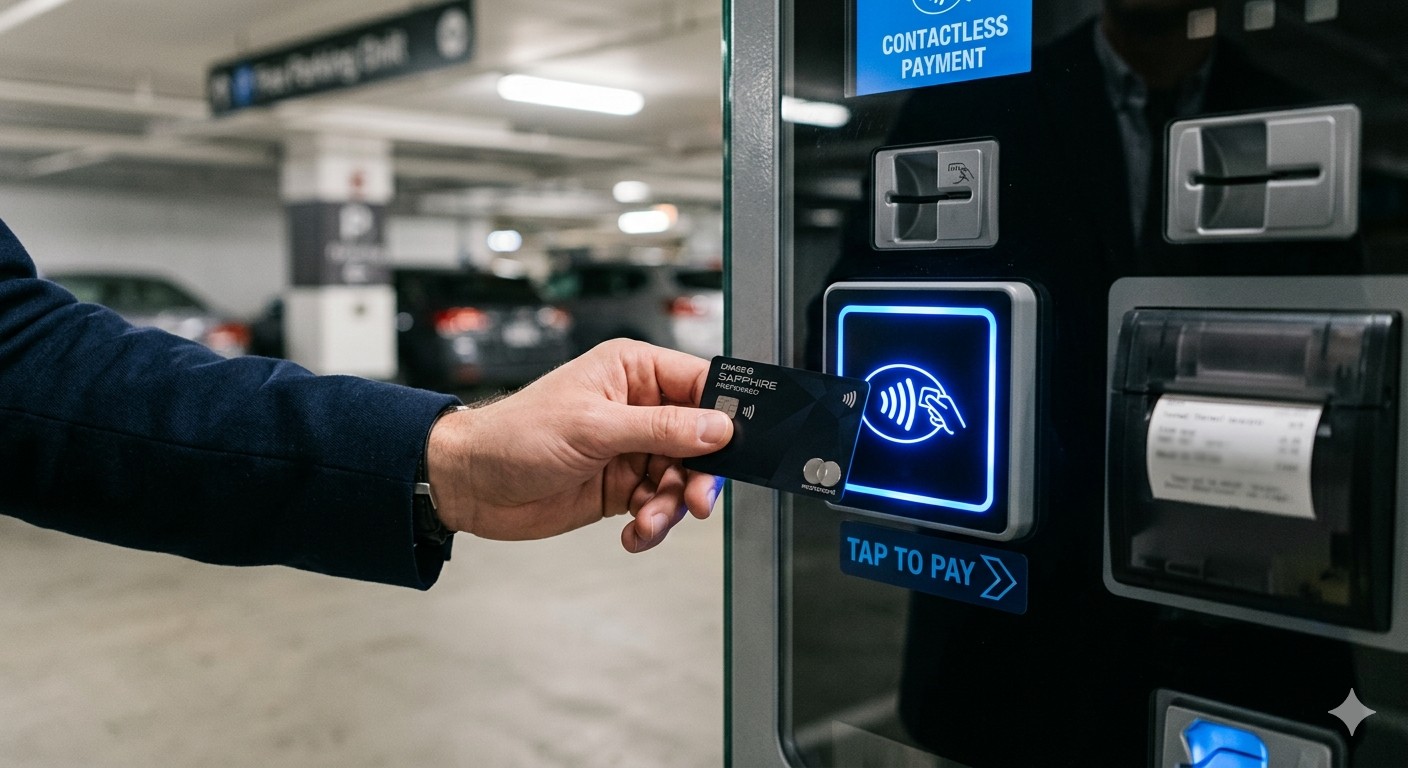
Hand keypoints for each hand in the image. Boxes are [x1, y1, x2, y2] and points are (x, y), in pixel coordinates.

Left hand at [426, 339, 731, 552]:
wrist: (471, 484)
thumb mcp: (594, 428)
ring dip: (671, 506)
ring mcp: (632, 449)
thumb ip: (661, 428)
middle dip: (700, 474)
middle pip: (700, 440)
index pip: (700, 384)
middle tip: (695, 501)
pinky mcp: (623, 486)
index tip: (739, 445)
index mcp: (633, 371)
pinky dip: (652, 524)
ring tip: (648, 521)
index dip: (725, 413)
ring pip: (681, 479)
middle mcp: (639, 407)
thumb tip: (717, 428)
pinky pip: (658, 506)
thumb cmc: (515, 435)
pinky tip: (633, 533)